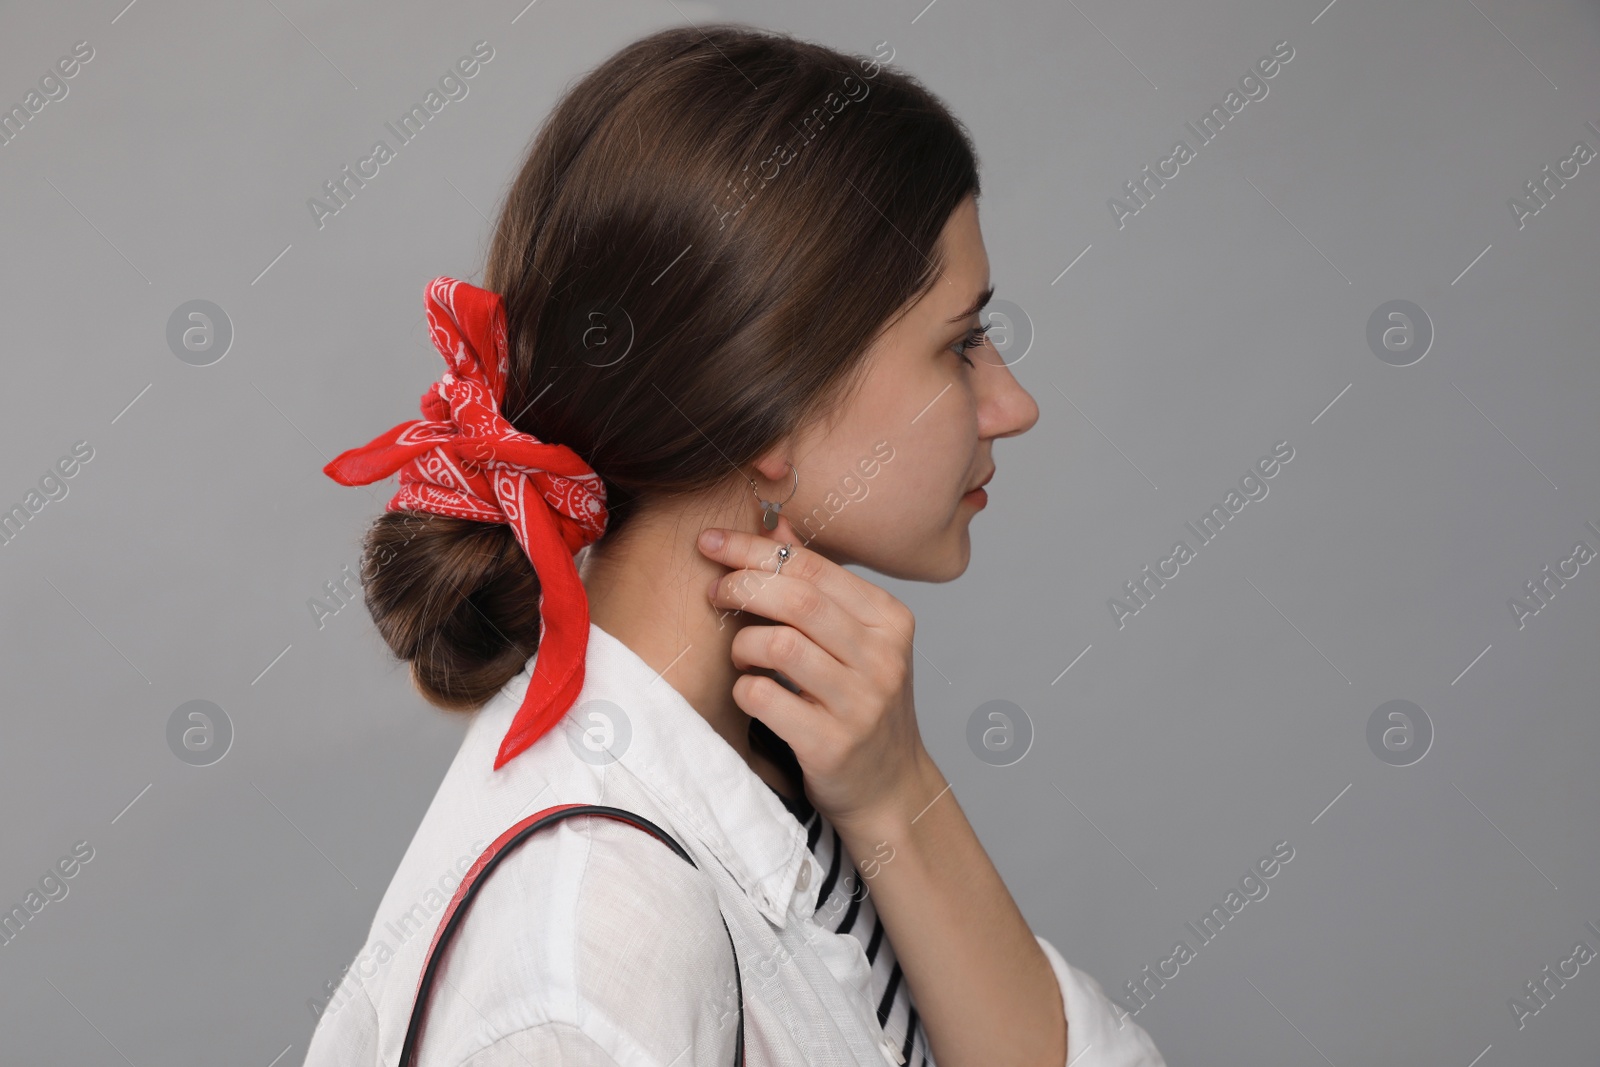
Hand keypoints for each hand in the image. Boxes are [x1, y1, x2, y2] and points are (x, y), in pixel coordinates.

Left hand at [697, 515, 933, 830]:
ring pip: (779, 645)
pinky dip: (744, 690)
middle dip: (742, 586)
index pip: (814, 566)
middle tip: (714, 592)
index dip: (754, 548)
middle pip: (798, 599)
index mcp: (890, 619)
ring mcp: (862, 704)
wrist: (890, 788)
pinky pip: (766, 698)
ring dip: (743, 645)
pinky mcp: (833, 745)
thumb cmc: (860, 704)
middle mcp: (883, 658)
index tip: (711, 541)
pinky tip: (750, 693)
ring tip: (742, 656)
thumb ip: (817, 584)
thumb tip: (776, 525)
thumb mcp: (854, 640)